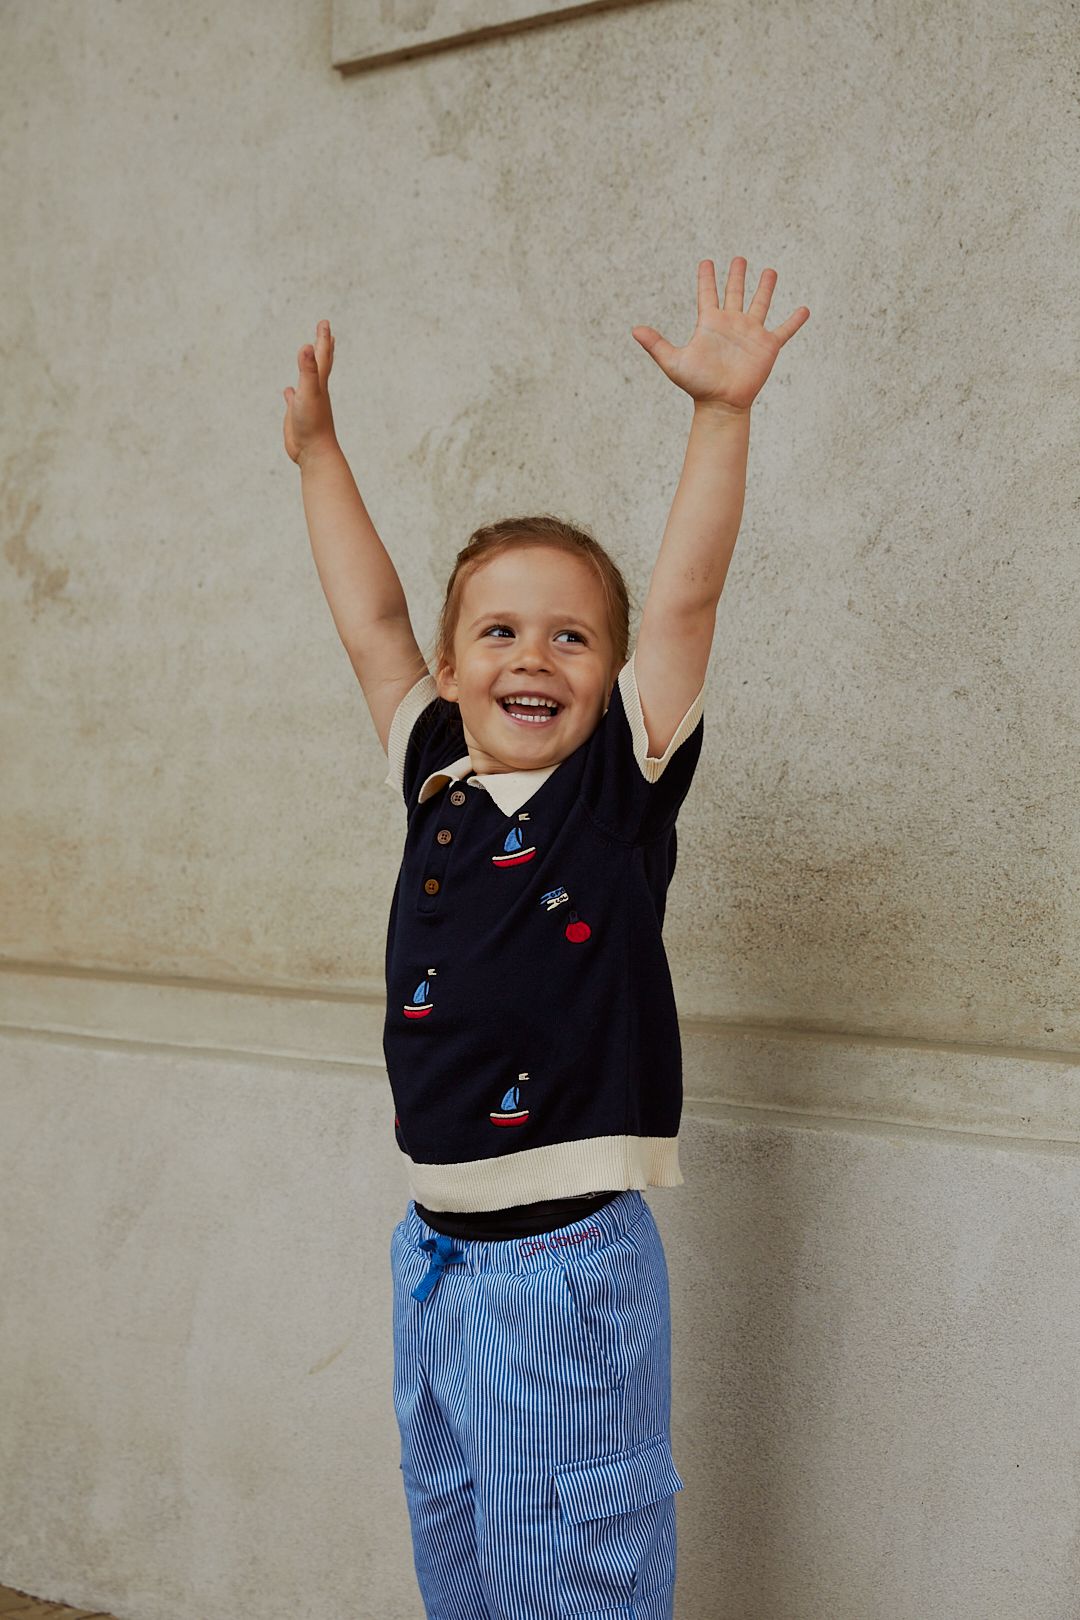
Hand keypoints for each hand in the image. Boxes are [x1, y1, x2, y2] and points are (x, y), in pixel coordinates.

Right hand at [282, 319, 338, 464]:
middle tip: (325, 332)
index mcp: (319, 383)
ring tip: (307, 358)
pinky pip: (294, 400)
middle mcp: (314, 390)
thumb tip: (306, 346)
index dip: (322, 338)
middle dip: (322, 347)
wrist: (314, 453)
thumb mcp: (309, 392)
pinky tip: (289, 391)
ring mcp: (306, 403)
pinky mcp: (297, 415)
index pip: (322, 355)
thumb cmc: (314, 424)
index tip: (324, 322)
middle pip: (320, 364)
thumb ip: (308, 370)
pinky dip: (291, 393)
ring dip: (307, 368)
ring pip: (307, 380)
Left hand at [631, 258, 808, 413]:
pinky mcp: (767, 346)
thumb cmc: (698, 385)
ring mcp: (750, 333)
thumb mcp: (674, 362)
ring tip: (770, 271)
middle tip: (739, 258)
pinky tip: (804, 310)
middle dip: (736, 275)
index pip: (708, 294)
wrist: (721, 404)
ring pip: (760, 304)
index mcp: (710, 323)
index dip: (706, 278)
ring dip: (765, 288)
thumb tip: (634, 330)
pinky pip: (784, 330)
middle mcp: (731, 323)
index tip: (706, 262)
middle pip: (735, 292)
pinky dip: (795, 321)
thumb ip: (657, 344)